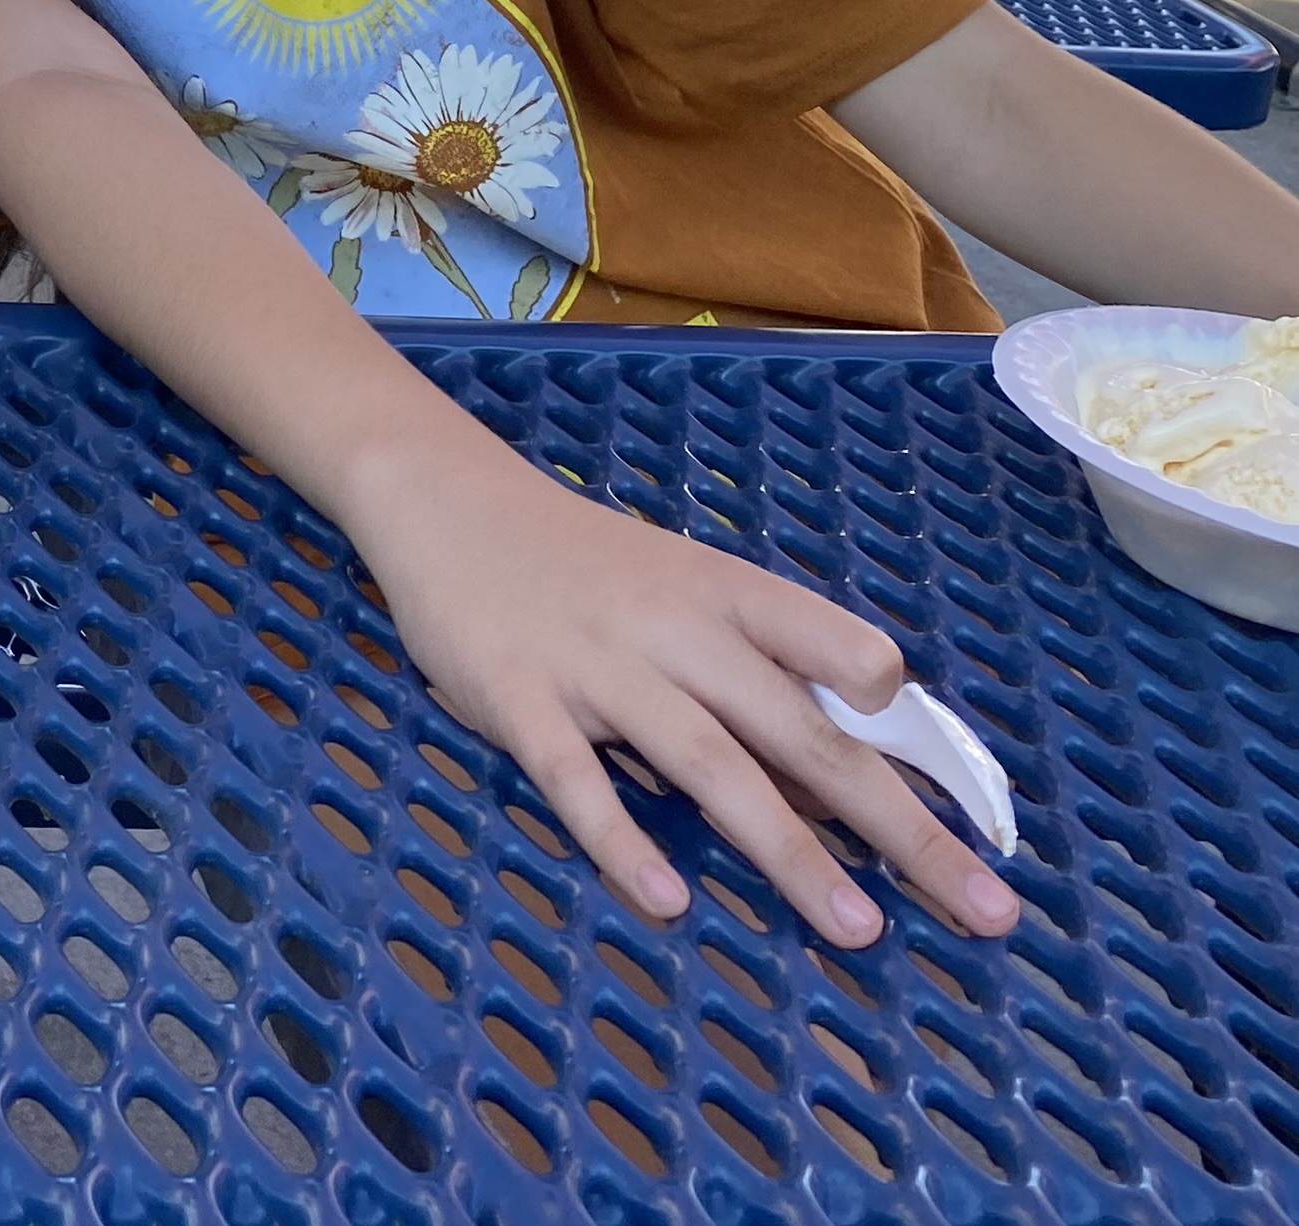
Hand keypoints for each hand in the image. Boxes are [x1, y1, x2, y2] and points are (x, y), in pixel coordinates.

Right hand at [349, 445, 1022, 947]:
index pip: (837, 646)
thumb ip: (754, 674)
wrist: (449, 499)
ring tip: (854, 928)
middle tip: (978, 905)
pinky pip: (576, 779)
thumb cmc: (582, 561)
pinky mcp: (520, 698)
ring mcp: (598, 665)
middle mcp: (675, 629)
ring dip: (788, 850)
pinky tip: (666, 899)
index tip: (958, 784)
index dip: (901, 715)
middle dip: (896, 824)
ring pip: (708, 763)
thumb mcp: (677, 590)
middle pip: (800, 732)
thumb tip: (837, 785)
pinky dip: (622, 839)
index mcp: (725, 596)